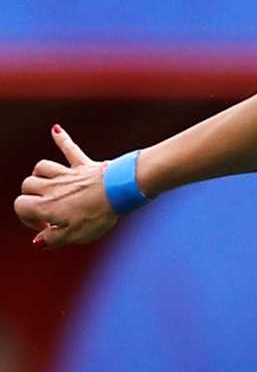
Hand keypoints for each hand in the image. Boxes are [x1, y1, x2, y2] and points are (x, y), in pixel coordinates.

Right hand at [14, 125, 116, 247]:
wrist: (121, 191)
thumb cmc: (99, 215)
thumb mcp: (75, 236)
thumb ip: (53, 239)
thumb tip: (38, 242)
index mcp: (47, 205)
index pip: (20, 206)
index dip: (28, 219)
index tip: (46, 227)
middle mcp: (52, 186)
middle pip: (27, 185)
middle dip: (31, 197)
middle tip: (48, 210)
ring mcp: (68, 174)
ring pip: (42, 167)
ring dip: (40, 175)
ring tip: (47, 185)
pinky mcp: (84, 165)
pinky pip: (70, 149)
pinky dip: (63, 139)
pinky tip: (56, 129)